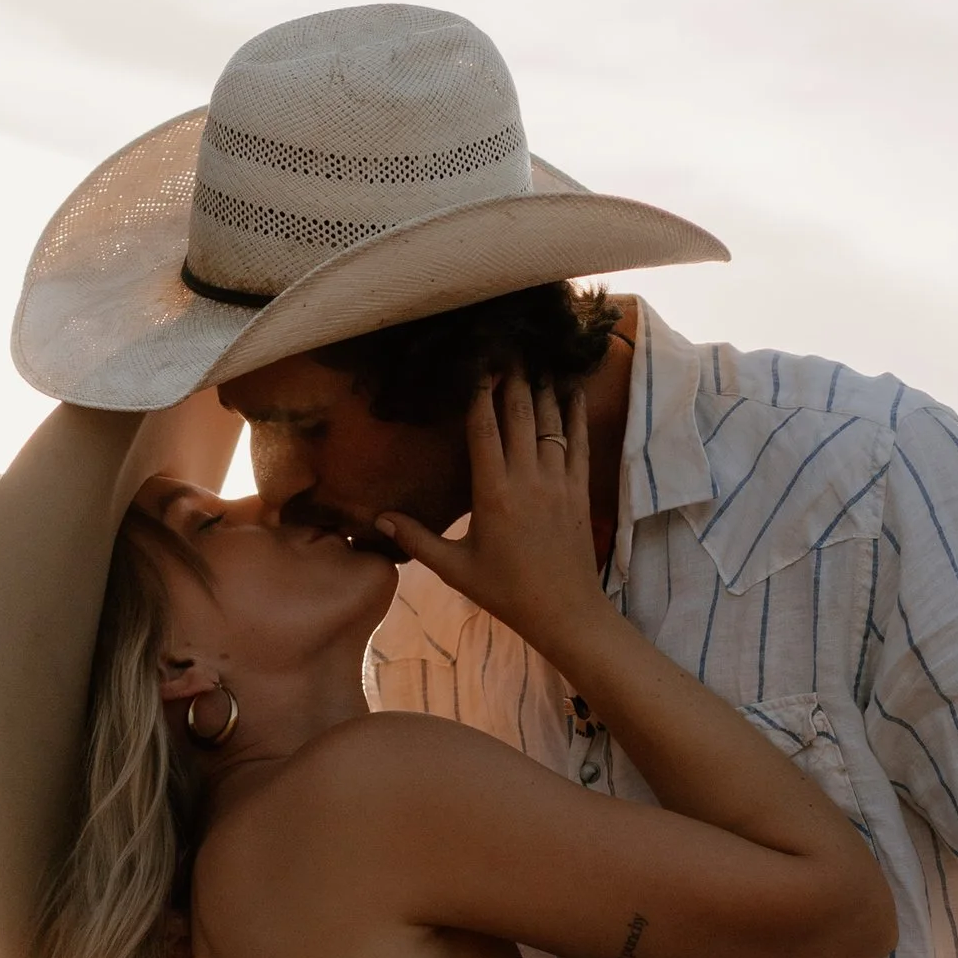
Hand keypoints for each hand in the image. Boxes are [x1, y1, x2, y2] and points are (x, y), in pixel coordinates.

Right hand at [378, 373, 604, 661]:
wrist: (564, 611)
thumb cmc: (506, 591)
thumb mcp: (455, 568)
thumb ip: (417, 539)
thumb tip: (377, 518)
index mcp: (493, 493)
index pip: (484, 429)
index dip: (480, 392)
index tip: (476, 362)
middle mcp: (527, 478)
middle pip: (519, 414)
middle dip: (513, 377)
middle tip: (507, 345)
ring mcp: (558, 480)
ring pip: (549, 422)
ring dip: (542, 387)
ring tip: (536, 357)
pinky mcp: (579, 488)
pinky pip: (578, 441)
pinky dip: (575, 412)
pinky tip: (574, 389)